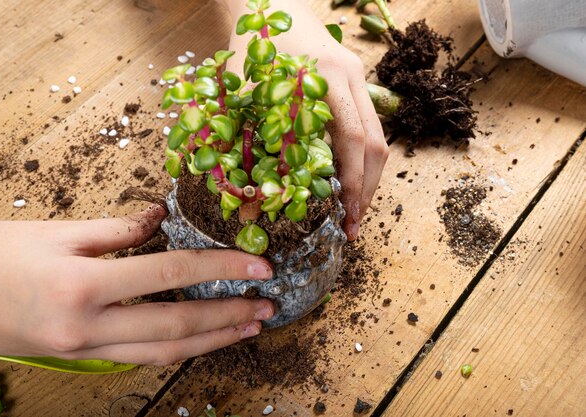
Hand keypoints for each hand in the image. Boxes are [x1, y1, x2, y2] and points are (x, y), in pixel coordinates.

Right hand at [0, 205, 273, 364]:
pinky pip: (138, 356)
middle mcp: (88, 327)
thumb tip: (160, 218)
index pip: (170, 276)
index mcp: (83, 285)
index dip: (221, 269)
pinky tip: (199, 338)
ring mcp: (83, 349)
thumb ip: (117, 229)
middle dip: (228, 317)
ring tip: (246, 329)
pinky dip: (174, 348)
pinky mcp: (78, 357)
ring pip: (161, 352)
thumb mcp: (55, 231)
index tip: (260, 264)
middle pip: (176, 327)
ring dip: (210, 341)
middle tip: (267, 307)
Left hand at [221, 0, 388, 239]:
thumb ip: (247, 143)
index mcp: (325, 79)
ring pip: (378, 136)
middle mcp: (351, 78)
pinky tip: (347, 178)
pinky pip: (368, 125)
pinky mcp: (354, 80)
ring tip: (353, 209)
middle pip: (377, 143)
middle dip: (367, 189)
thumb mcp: (244, 92)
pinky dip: (361, 157)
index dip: (353, 184)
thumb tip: (248, 204)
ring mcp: (357, 77)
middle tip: (354, 226)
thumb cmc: (251, 43)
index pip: (353, 141)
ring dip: (368, 176)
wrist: (270, 0)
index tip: (348, 219)